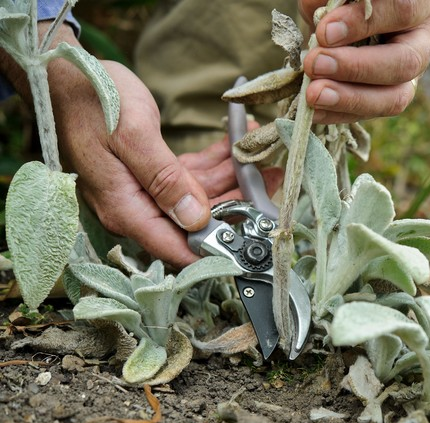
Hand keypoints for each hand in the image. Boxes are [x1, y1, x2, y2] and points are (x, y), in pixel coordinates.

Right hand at [44, 28, 281, 267]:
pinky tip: (238, 144)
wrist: (67, 74)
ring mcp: (144, 190)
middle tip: (273, 186)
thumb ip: (164, 180)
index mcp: (126, 208)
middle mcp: (136, 207)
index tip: (252, 244)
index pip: (176, 246)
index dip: (215, 251)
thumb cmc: (94, 100)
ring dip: (232, 179)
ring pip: (198, 196)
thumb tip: (195, 219)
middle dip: (237, 207)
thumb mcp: (133, 137)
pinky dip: (215, 161)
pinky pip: (190, 175)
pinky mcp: (152, 172)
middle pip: (195, 222)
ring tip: (267, 163)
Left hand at [298, 0, 429, 123]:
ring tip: (313, 94)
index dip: (362, 24)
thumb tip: (324, 28)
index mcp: (418, 2)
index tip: (325, 32)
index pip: (401, 10)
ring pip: (395, 98)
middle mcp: (423, 39)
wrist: (347, 18)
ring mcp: (412, 74)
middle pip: (404, 62)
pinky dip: (339, 114)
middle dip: (356, 68)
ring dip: (350, 99)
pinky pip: (371, 113)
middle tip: (315, 64)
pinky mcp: (391, 97)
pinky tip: (313, 110)